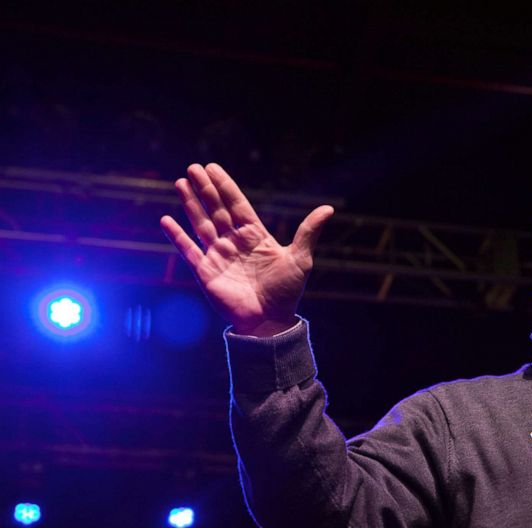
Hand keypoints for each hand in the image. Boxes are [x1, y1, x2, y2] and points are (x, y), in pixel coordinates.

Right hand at [159, 163, 333, 335]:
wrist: (270, 321)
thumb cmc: (286, 291)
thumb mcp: (300, 258)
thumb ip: (308, 232)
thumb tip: (328, 208)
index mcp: (255, 236)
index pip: (237, 205)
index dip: (225, 186)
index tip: (212, 167)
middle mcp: (234, 242)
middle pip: (217, 210)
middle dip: (205, 189)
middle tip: (193, 168)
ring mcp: (219, 255)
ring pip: (201, 224)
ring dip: (191, 204)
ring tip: (181, 183)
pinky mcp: (206, 271)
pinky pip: (188, 250)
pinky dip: (177, 236)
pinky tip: (166, 220)